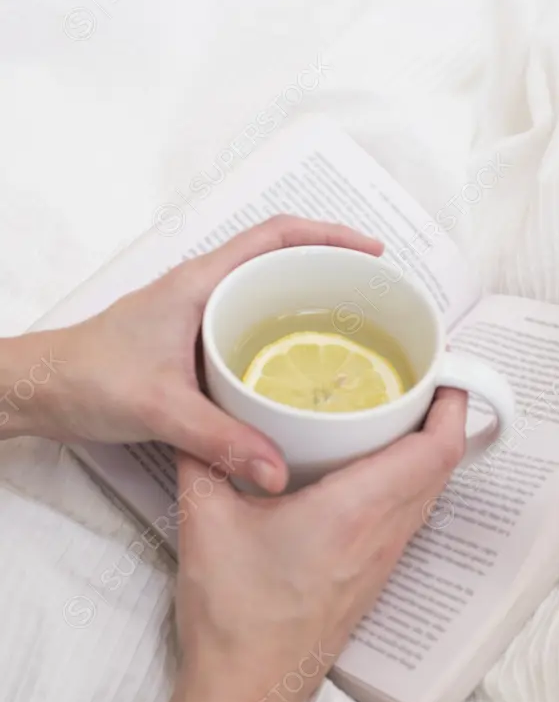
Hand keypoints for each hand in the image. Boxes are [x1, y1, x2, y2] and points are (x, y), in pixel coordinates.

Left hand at [37, 216, 382, 491]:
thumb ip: (220, 438)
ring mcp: (198, 314)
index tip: (371, 252)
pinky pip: (248, 326)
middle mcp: (203, 290)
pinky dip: (280, 335)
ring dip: (306, 302)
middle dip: (330, 269)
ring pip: (264, 294)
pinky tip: (297, 370)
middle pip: (279, 260)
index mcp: (200, 282)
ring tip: (349, 331)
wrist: (43, 389)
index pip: (275, 236)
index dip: (329, 235)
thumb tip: (278, 466)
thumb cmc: (85, 377)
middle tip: (372, 298)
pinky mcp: (192, 341)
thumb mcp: (160, 407)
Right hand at [174, 388, 466, 701]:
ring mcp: (383, 561)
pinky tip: (369, 472)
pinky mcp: (373, 579)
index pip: (437, 450)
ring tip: (395, 415)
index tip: (442, 371)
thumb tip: (197, 411)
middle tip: (415, 380)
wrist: (247, 691)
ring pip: (429, 494)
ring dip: (426, 453)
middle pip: (442, 467)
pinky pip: (409, 518)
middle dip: (441, 418)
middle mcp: (383, 535)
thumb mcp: (204, 520)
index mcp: (356, 511)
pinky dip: (407, 484)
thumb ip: (201, 454)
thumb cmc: (234, 614)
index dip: (451, 406)